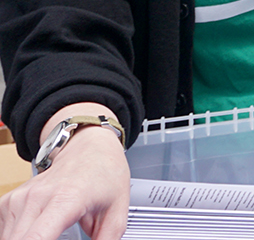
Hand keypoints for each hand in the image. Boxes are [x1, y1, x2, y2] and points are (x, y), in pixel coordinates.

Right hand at [0, 119, 128, 239]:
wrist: (89, 148)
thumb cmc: (105, 175)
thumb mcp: (118, 211)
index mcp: (66, 200)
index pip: (36, 238)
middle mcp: (38, 198)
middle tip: (59, 237)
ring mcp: (20, 198)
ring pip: (8, 239)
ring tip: (51, 234)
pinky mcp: (9, 201)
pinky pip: (3, 231)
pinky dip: (16, 237)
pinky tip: (35, 233)